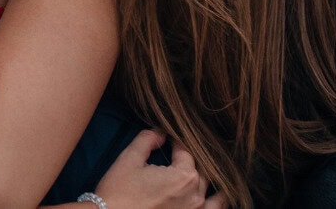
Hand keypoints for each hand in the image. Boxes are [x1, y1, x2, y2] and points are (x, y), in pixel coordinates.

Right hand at [91, 131, 216, 208]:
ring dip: (211, 184)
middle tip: (179, 155)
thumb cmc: (118, 193)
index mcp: (183, 177)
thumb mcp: (129, 159)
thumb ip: (148, 139)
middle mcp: (195, 196)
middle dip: (190, 161)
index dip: (177, 142)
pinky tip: (212, 197)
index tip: (169, 137)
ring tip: (202, 177)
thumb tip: (160, 133)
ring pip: (217, 195)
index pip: (187, 151)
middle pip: (202, 171)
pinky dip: (216, 203)